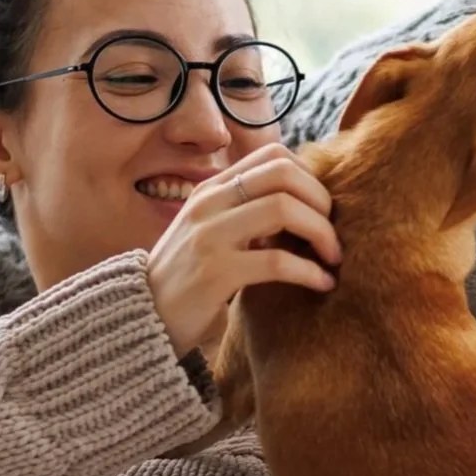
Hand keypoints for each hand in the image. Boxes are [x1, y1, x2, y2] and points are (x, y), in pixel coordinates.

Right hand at [146, 144, 340, 358]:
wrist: (142, 319)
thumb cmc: (188, 279)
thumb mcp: (212, 233)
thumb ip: (247, 214)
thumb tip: (304, 204)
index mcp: (212, 190)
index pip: (274, 156)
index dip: (310, 178)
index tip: (321, 211)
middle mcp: (209, 204)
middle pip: (284, 175)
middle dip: (322, 202)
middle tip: (333, 234)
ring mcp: (209, 236)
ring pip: (284, 209)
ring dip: (322, 233)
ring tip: (333, 259)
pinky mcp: (215, 274)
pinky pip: (278, 262)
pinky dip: (311, 272)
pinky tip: (323, 284)